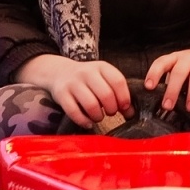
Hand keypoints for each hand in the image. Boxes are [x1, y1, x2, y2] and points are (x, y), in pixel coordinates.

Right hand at [17, 54, 132, 128]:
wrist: (59, 72)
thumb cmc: (87, 79)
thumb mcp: (103, 79)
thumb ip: (117, 93)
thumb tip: (131, 113)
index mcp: (101, 67)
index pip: (118, 81)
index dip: (124, 98)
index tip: (124, 107)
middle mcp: (87, 73)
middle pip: (106, 95)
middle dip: (112, 109)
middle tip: (110, 112)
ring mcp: (73, 83)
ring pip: (91, 105)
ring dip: (98, 116)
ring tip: (98, 117)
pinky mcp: (62, 94)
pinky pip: (74, 112)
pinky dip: (84, 121)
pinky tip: (88, 122)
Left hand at [145, 44, 189, 112]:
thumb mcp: (180, 69)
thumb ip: (172, 82)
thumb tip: (161, 104)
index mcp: (175, 58)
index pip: (161, 62)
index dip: (154, 74)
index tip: (149, 87)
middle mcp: (188, 57)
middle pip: (179, 72)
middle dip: (172, 90)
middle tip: (168, 106)